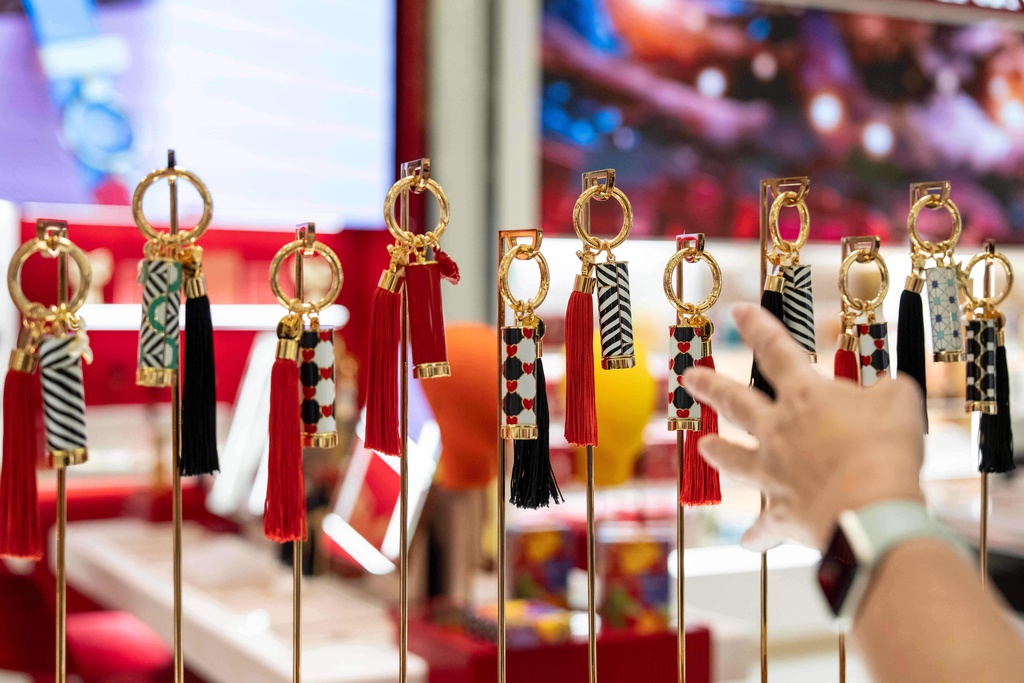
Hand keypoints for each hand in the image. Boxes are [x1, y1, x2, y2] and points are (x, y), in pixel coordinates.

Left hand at [684, 303, 924, 551]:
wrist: (870, 506)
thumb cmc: (886, 448)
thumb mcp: (899, 401)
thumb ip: (887, 390)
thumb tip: (888, 389)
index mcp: (805, 395)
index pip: (776, 350)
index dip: (757, 327)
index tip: (737, 311)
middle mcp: (778, 429)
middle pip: (735, 401)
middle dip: (709, 386)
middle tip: (688, 376)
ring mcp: (773, 471)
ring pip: (733, 457)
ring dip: (718, 451)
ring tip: (704, 445)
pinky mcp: (781, 512)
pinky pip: (763, 526)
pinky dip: (757, 535)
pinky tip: (748, 542)